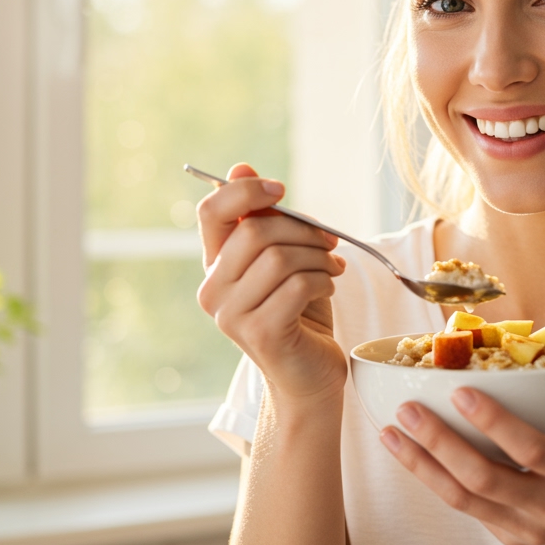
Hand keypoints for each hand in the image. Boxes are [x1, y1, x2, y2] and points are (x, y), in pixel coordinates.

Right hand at [196, 163, 348, 403]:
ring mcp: (231, 316)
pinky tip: (330, 286)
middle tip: (330, 242)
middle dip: (303, 229)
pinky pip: (297, 285)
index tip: (281, 190)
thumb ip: (264, 219)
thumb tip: (241, 168)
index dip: (245, 190)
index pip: (210, 211)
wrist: (311, 376)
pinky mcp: (259, 334)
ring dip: (319, 257)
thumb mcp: (284, 258)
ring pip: (280, 257)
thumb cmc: (300, 313)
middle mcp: (212, 290)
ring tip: (334, 267)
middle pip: (255, 231)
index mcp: (215, 265)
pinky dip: (324, 279)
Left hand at [379, 365, 544, 544]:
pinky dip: (430, 478)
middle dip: (441, 443)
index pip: (532, 451)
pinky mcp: (504, 535)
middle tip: (408, 408)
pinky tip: (405, 451)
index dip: (495, 424)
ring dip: (421, 465)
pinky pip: (462, 506)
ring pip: (462, 498)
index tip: (462, 391)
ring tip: (390, 431)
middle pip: (484, 478)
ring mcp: (523, 527)